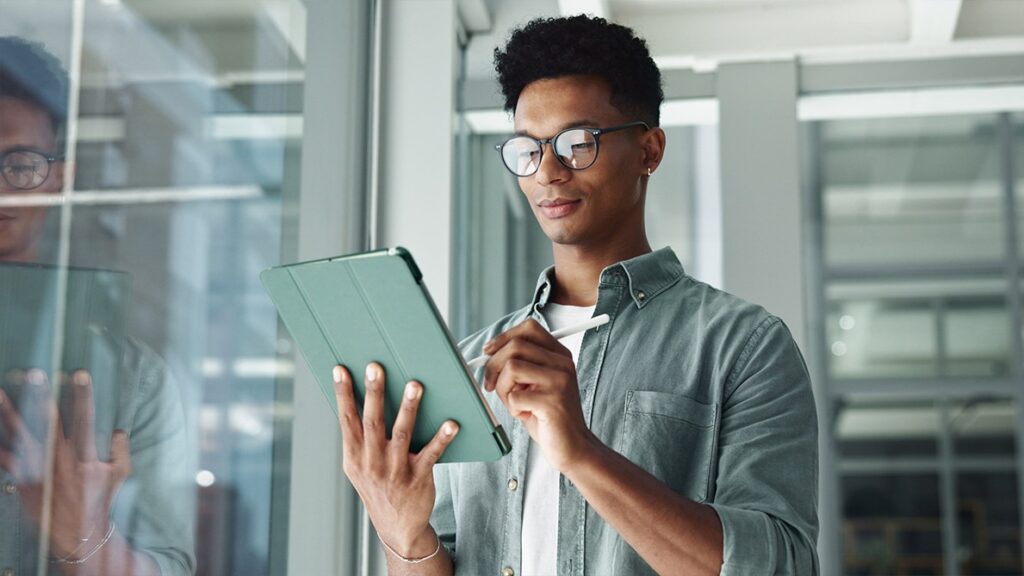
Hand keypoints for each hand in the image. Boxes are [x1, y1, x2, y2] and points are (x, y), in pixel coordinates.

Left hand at [0, 369, 130, 557]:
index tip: (78, 373)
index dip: (82, 394)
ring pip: (22, 435)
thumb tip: (119, 429)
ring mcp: (40, 470)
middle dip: (41, 396)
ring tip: (0, 392)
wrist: (79, 533)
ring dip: (10, 412)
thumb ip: (121, 450)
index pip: (85, 417)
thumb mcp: (120, 474)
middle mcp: (60, 459)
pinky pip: (6, 459)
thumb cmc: (100, 501)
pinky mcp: (24, 481)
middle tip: (34, 374)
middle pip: (48, 421)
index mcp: (85, 455)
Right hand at [333, 362, 458, 557]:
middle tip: (376, 367)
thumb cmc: (379, 487)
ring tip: (414, 385)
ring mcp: (394, 471)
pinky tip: (451, 423)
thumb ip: (360, 438)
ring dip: (408, 408)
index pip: (346, 419)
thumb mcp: (360, 466)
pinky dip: (441, 438)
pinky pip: (431, 454)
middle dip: (374, 393)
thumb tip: (365, 398)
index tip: (340, 369)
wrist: (397, 527)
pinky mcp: (418, 478)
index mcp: (354, 455)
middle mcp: (371, 462)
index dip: (342, 394)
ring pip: (401, 434)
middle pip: (372, 422)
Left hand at [482, 319, 596, 470]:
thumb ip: (520, 364)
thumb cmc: (548, 416)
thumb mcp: (536, 383)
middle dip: (494, 365)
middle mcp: (563, 364)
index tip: (489, 352)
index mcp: (560, 355)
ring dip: (503, 388)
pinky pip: (515, 396)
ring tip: (514, 403)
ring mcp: (560, 382)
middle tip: (490, 384)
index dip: (504, 337)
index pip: (529, 328)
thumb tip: (489, 352)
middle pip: (516, 346)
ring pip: (512, 368)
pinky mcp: (553, 402)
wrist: (573, 447)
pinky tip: (525, 415)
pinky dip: (512, 408)